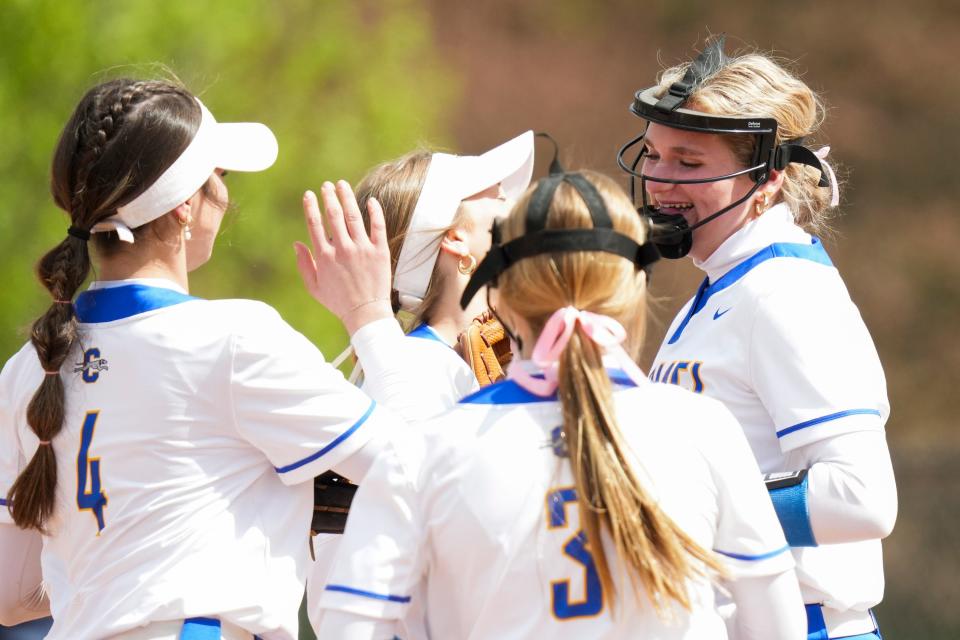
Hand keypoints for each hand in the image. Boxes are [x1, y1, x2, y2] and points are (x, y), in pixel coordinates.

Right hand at [295, 180, 393, 334]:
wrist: (366, 313)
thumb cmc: (338, 302)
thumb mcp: (314, 287)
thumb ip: (304, 264)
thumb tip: (296, 243)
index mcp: (324, 256)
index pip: (314, 224)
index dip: (310, 206)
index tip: (309, 194)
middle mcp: (342, 249)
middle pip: (333, 214)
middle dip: (328, 196)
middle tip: (326, 185)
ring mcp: (362, 249)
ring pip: (353, 216)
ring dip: (346, 197)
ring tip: (342, 185)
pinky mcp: (379, 252)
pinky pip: (377, 226)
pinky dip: (374, 211)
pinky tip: (371, 200)